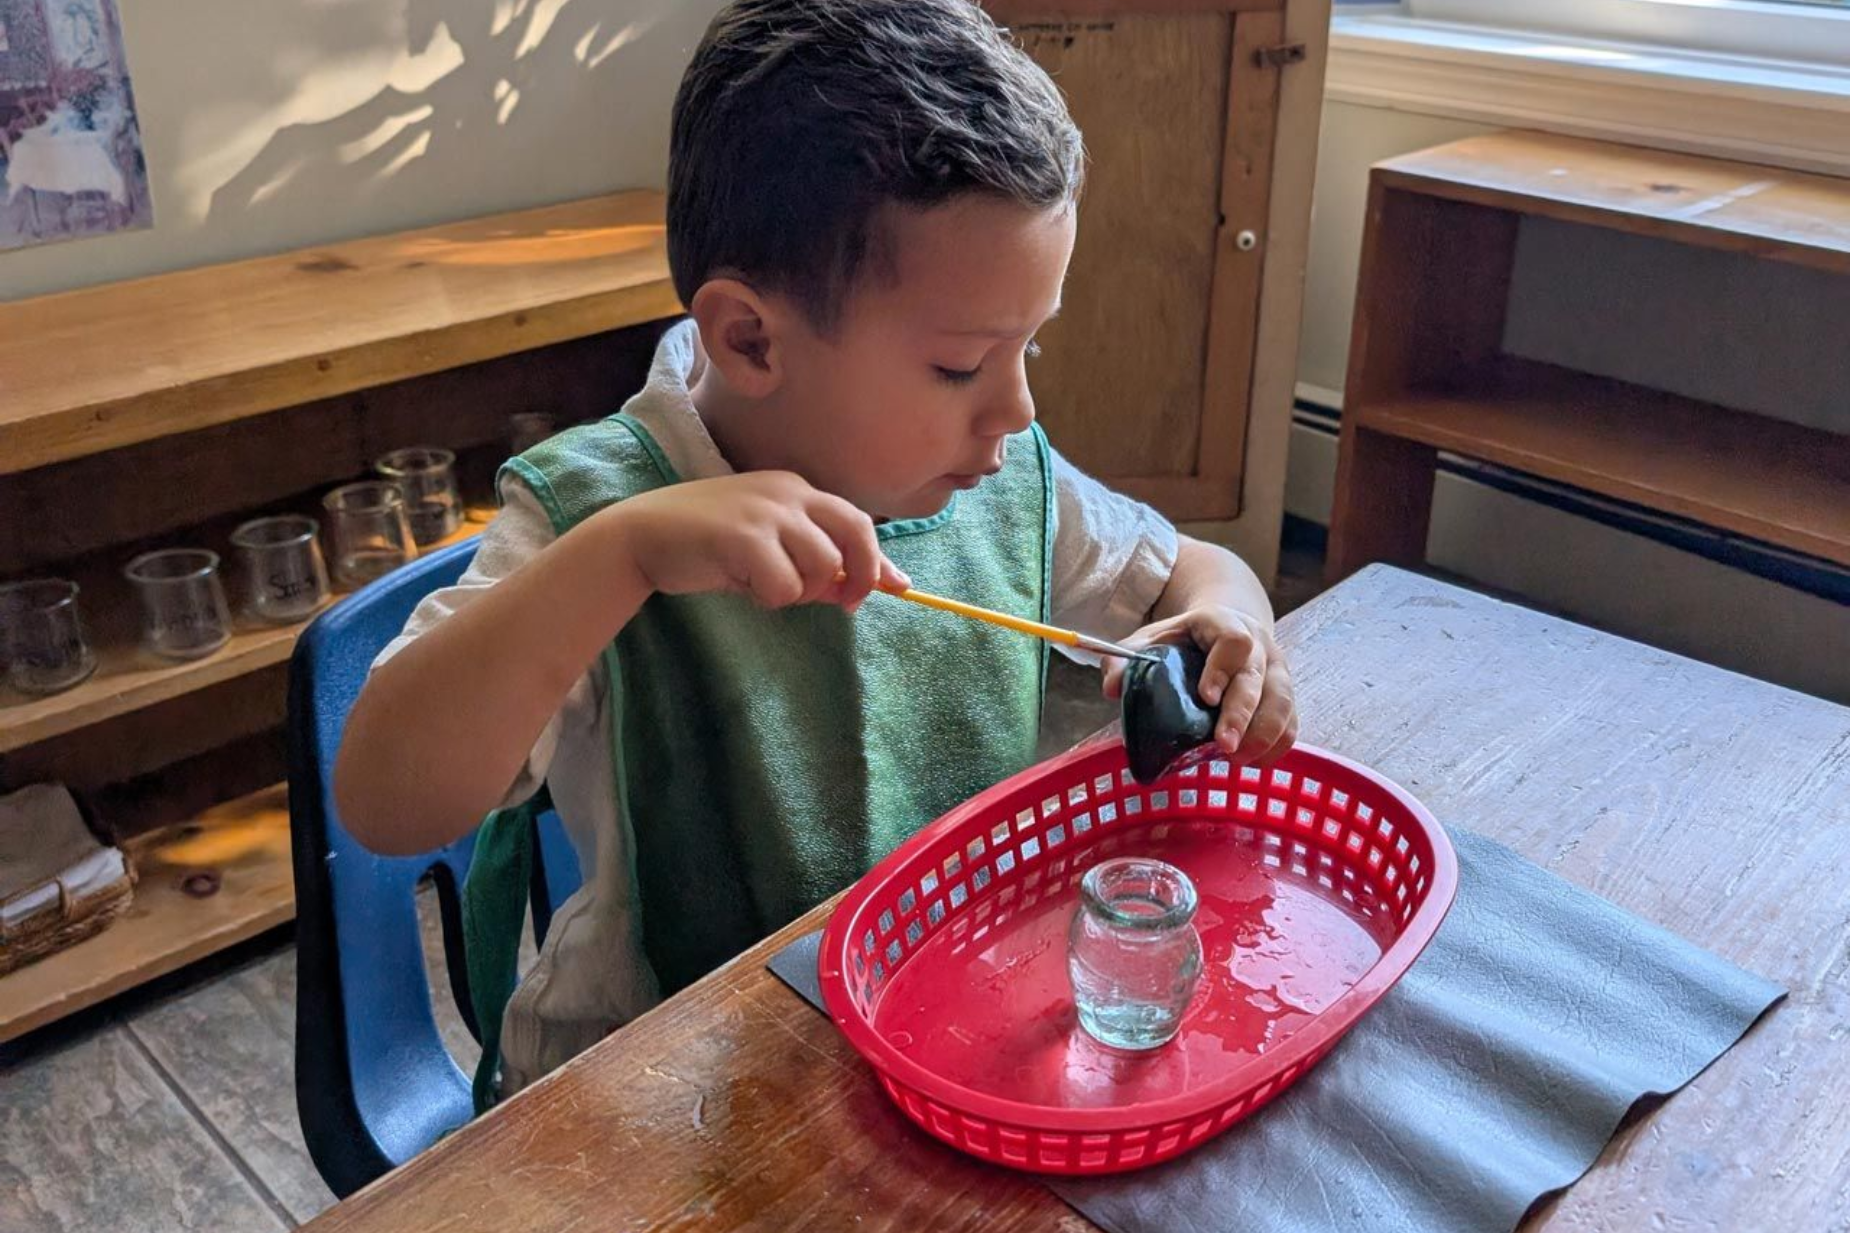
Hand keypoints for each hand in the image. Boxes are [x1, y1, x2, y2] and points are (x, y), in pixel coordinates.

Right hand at [599, 471, 908, 610]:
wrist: (641, 535)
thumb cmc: (706, 545)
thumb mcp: (765, 546)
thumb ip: (809, 560)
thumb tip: (861, 589)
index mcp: (795, 489)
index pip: (856, 521)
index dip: (879, 559)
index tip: (898, 587)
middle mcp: (788, 493)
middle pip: (856, 535)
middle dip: (860, 577)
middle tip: (844, 604)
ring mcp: (767, 512)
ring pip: (824, 567)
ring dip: (802, 591)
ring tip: (765, 586)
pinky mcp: (745, 537)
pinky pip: (786, 587)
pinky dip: (770, 598)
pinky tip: (743, 586)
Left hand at [1101, 605, 1297, 763]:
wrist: (1225, 629)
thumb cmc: (1183, 641)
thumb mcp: (1150, 640)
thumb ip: (1126, 660)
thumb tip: (1111, 688)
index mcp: (1223, 623)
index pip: (1234, 641)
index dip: (1223, 670)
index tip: (1206, 698)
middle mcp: (1258, 645)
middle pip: (1259, 679)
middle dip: (1242, 715)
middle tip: (1224, 747)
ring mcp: (1277, 670)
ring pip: (1282, 703)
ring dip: (1263, 736)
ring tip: (1236, 760)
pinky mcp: (1285, 696)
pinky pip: (1291, 723)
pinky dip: (1274, 747)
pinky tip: (1251, 762)